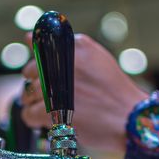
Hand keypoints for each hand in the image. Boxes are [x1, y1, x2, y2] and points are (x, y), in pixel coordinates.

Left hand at [22, 34, 147, 152]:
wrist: (131, 120)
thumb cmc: (116, 94)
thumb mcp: (95, 59)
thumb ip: (64, 49)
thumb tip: (28, 37)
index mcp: (74, 46)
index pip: (40, 47)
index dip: (43, 66)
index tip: (52, 76)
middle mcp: (61, 63)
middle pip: (30, 72)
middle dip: (39, 85)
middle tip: (56, 98)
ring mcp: (54, 87)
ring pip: (27, 94)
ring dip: (37, 104)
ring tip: (54, 112)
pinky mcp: (50, 112)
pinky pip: (28, 114)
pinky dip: (34, 120)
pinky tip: (48, 122)